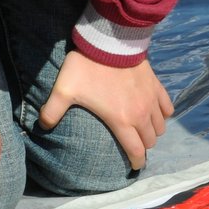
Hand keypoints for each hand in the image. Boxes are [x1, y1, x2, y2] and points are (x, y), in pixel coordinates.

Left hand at [38, 52, 172, 169]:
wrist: (109, 41)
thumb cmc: (87, 67)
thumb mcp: (64, 90)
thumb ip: (51, 111)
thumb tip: (42, 126)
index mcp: (121, 120)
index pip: (136, 151)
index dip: (136, 163)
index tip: (134, 167)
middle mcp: (141, 114)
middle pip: (150, 140)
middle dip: (143, 147)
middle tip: (134, 146)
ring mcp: (151, 99)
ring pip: (160, 126)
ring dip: (153, 131)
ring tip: (143, 130)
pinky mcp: (156, 85)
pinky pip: (167, 106)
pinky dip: (163, 113)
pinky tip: (156, 112)